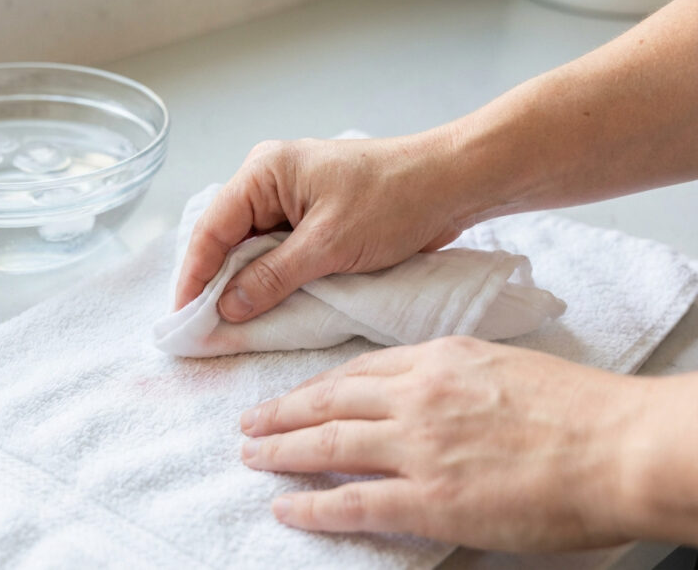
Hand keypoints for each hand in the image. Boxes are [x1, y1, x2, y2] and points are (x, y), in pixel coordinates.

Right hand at [174, 133, 473, 321]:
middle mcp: (269, 180)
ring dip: (243, 284)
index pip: (212, 229)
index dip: (194, 277)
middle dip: (214, 283)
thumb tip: (227, 308)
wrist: (453, 184)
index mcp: (264, 171)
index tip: (183, 320)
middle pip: (226, 238)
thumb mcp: (328, 245)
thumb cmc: (394, 201)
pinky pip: (277, 251)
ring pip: (251, 248)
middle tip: (201, 330)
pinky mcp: (312, 216)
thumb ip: (272, 277)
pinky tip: (262, 306)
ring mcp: (290, 198)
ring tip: (226, 325)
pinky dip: (269, 278)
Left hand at [239, 336, 649, 550]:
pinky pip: (353, 503)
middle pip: (330, 401)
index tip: (295, 395)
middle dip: (282, 412)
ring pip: (328, 445)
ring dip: (281, 450)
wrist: (621, 447)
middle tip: (249, 422)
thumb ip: (455, 375)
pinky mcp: (430, 499)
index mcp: (439, 360)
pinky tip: (285, 509)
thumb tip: (427, 387)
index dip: (318, 385)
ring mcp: (419, 448)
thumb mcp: (505, 366)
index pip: (358, 370)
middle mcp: (417, 397)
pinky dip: (312, 508)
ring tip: (251, 455)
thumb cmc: (580, 410)